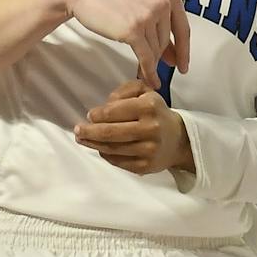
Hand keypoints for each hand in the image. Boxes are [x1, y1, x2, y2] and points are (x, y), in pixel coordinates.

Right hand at [62, 0, 189, 89]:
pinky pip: (146, 57)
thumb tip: (174, 55)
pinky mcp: (134, 30)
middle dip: (159, 56)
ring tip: (143, 70)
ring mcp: (149, 16)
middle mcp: (163, 3)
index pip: (183, 29)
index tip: (183, 66)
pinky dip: (149, 71)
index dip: (184, 51)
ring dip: (150, 63)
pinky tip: (149, 79)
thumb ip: (161, 24)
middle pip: (166, 42)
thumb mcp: (144, 3)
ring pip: (155, 50)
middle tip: (152, 66)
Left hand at [75, 79, 192, 175]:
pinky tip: (100, 149)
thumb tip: (105, 105)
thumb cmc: (155, 112)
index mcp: (149, 106)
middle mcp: (150, 128)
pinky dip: (105, 155)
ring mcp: (148, 149)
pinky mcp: (145, 166)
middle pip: (109, 133)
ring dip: (93, 144)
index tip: (90, 115)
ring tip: (82, 139)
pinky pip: (118, 161)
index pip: (113, 112)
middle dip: (89, 131)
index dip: (97, 115)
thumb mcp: (144, 92)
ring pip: (111, 148)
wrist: (178, 140)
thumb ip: (124, 90)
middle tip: (77, 130)